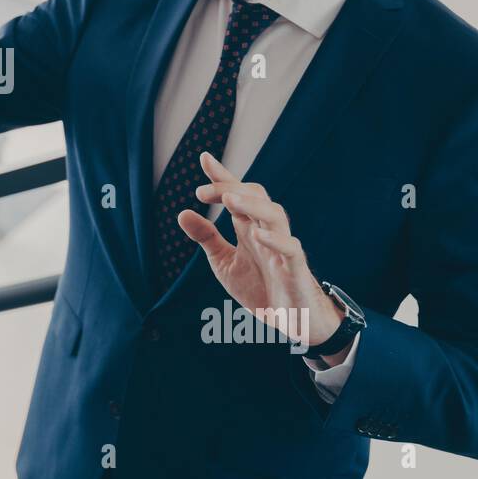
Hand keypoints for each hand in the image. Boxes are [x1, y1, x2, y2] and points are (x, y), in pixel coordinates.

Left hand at [176, 152, 349, 364]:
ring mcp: (283, 248)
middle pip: (256, 196)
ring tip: (228, 199)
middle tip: (201, 192)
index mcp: (249, 227)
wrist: (291, 321)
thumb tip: (181, 212)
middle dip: (230, 188)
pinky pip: (290, 249)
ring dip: (252, 205)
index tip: (204, 158)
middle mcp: (267, 231)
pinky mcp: (295, 269)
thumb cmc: (261, 288)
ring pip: (275, 215)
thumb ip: (206, 237)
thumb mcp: (224, 262)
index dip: (222, 176)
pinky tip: (256, 234)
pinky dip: (275, 240)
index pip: (236, 194)